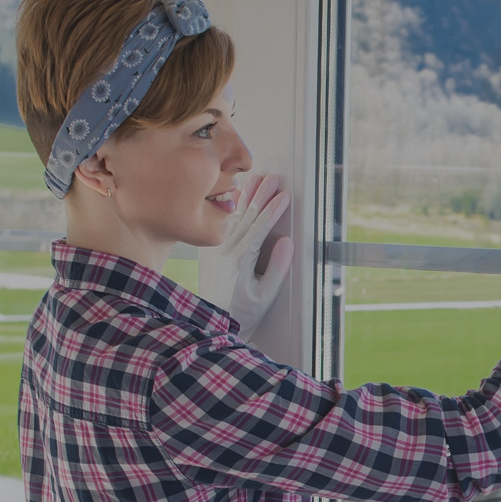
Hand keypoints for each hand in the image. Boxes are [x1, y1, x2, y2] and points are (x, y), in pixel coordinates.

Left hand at [199, 174, 293, 335]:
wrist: (214, 323)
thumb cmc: (242, 312)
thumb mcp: (265, 295)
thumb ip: (277, 268)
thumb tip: (286, 242)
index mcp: (240, 261)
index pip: (259, 228)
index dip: (273, 210)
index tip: (284, 196)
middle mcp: (227, 251)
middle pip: (247, 216)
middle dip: (261, 195)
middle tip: (273, 178)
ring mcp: (219, 249)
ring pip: (235, 216)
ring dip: (247, 196)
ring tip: (257, 178)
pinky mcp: (216, 251)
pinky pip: (225, 223)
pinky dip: (233, 206)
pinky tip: (237, 196)